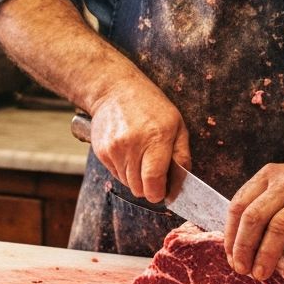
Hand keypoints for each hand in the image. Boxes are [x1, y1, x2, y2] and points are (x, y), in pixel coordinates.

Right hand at [85, 70, 190, 203]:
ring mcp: (114, 149)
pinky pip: (116, 175)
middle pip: (139, 189)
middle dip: (149, 186)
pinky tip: (128, 151)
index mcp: (156, 139)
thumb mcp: (177, 125)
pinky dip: (124, 169)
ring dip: (136, 178)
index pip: (153, 182)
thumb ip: (182, 157)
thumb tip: (178, 186)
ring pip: (127, 184)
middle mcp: (132, 146)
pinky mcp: (101, 152)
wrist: (115, 90)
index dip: (159, 193)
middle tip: (154, 169)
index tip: (163, 192)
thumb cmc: (151, 107)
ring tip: (140, 155)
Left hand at [224, 157, 283, 283]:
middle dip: (244, 247)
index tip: (231, 257)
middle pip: (254, 216)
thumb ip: (260, 206)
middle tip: (242, 270)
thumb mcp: (280, 185)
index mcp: (268, 176)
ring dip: (266, 255)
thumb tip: (237, 248)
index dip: (231, 235)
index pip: (239, 205)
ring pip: (279, 227)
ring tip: (260, 275)